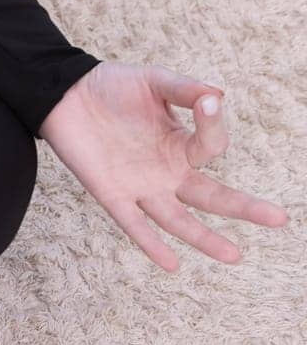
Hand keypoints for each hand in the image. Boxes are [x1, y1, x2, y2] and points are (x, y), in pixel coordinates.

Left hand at [39, 62, 287, 270]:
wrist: (64, 95)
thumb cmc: (112, 86)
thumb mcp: (154, 80)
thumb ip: (185, 89)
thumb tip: (217, 97)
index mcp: (181, 143)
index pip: (212, 147)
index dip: (214, 126)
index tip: (209, 104)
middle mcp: (167, 170)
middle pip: (210, 195)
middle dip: (244, 208)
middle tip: (279, 219)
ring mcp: (141, 186)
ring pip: (178, 220)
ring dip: (204, 237)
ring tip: (234, 256)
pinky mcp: (111, 195)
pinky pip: (134, 225)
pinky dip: (151, 244)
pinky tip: (171, 264)